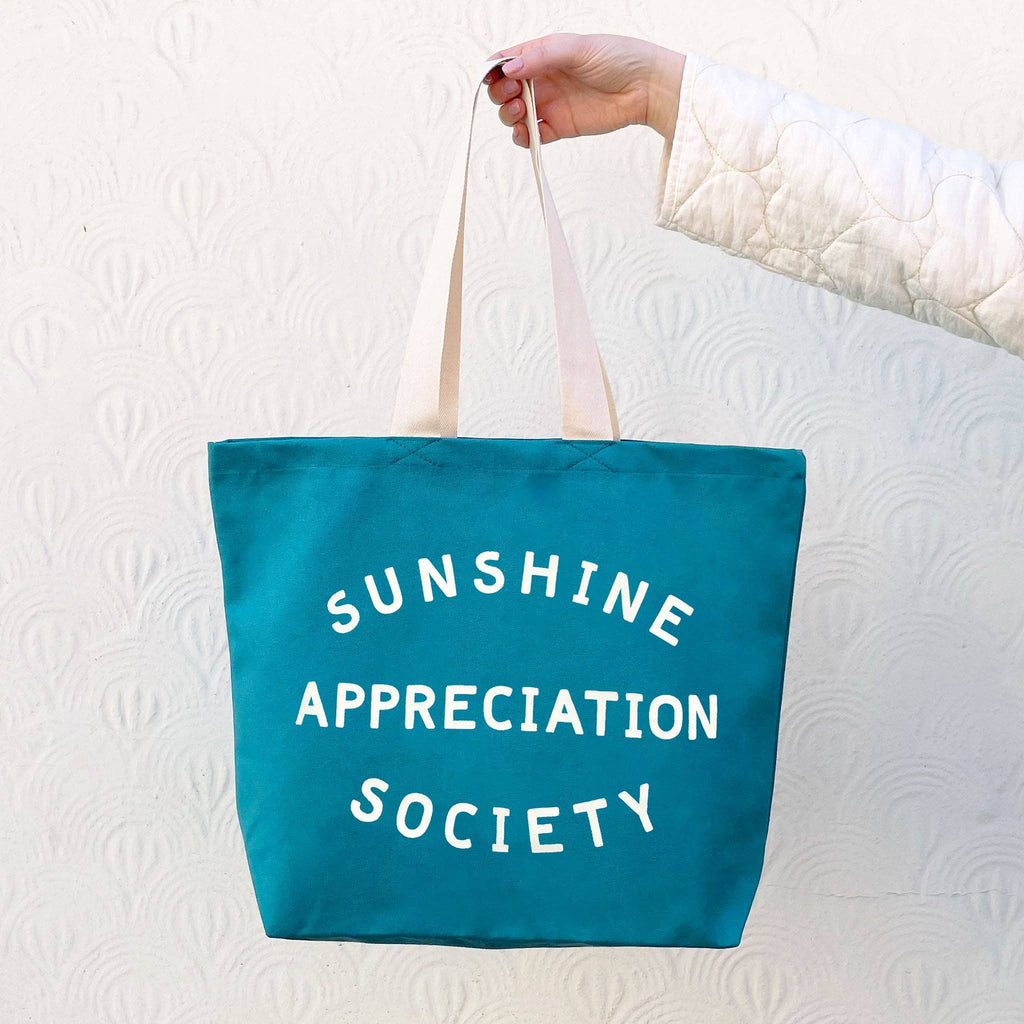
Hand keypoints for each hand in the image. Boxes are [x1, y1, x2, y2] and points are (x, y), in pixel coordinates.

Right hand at [484, 32, 685, 146]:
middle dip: (500, 93)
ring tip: (521, 111)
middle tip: (513, 93)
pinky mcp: (559, 128)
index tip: (494, 76)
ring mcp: (549, 104)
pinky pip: (532, 136)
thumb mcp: (577, 48)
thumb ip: (541, 57)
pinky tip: (524, 132)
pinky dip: (522, 137)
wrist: (645, 88)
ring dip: (508, 115)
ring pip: (514, 114)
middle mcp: (542, 79)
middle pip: (504, 89)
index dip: (493, 69)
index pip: (506, 61)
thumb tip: (508, 68)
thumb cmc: (617, 58)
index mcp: (542, 54)